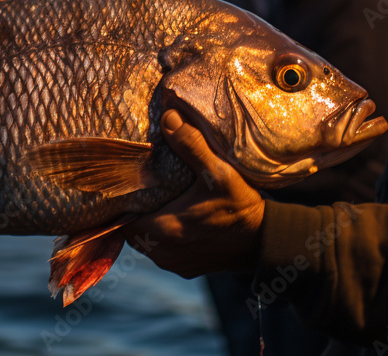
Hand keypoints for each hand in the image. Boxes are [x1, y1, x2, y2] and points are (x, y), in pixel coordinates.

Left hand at [122, 109, 265, 277]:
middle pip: (131, 231)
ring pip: (146, 244)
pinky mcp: (185, 270)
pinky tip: (175, 220)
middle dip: (135, 212)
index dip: (122, 202)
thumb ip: (191, 145)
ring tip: (156, 203)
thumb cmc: (241, 206)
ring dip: (149, 226)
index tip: (127, 184)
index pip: (122, 219)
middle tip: (142, 189)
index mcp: (163, 229)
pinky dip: (163, 239)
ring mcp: (174, 264)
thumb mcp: (218, 172)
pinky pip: (162, 253)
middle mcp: (162, 253)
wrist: (265, 241)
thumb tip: (168, 117)